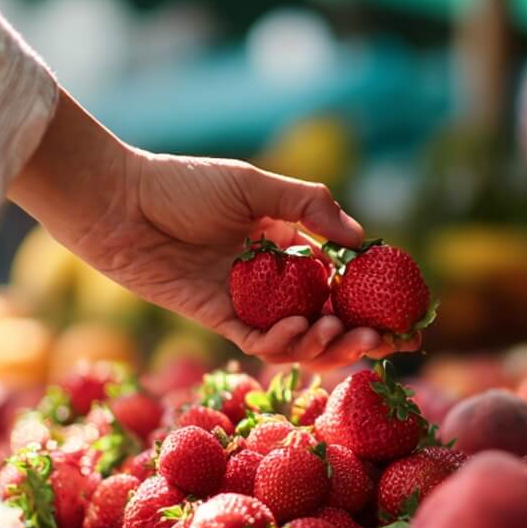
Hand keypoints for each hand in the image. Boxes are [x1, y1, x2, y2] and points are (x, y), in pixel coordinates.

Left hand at [12, 93, 417, 368]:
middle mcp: (270, 280)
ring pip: (296, 340)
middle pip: (327, 319)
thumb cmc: (181, 184)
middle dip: (360, 336)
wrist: (118, 202)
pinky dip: (281, 344)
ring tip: (335, 332)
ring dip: (323, 343)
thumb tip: (359, 239)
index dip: (375, 302)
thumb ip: (307, 206)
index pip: (341, 281)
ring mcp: (244, 303)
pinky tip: (298, 333)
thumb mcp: (253, 185)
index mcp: (287, 245)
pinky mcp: (215, 320)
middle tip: (384, 342)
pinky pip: (257, 342)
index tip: (408, 316)